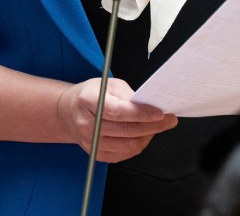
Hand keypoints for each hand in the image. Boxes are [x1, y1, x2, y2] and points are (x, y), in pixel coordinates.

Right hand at [56, 78, 177, 162]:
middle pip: (125, 130)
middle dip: (153, 126)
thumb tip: (150, 105)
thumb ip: (128, 95)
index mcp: (87, 101)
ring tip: (159, 126)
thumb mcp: (108, 85)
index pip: (118, 111)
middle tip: (170, 119)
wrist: (69, 112)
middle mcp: (86, 124)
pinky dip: (138, 145)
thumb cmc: (91, 95)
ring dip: (148, 136)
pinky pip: (123, 154)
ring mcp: (90, 142)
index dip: (141, 113)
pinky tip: (145, 135)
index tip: (160, 113)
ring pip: (127, 145)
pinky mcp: (96, 154)